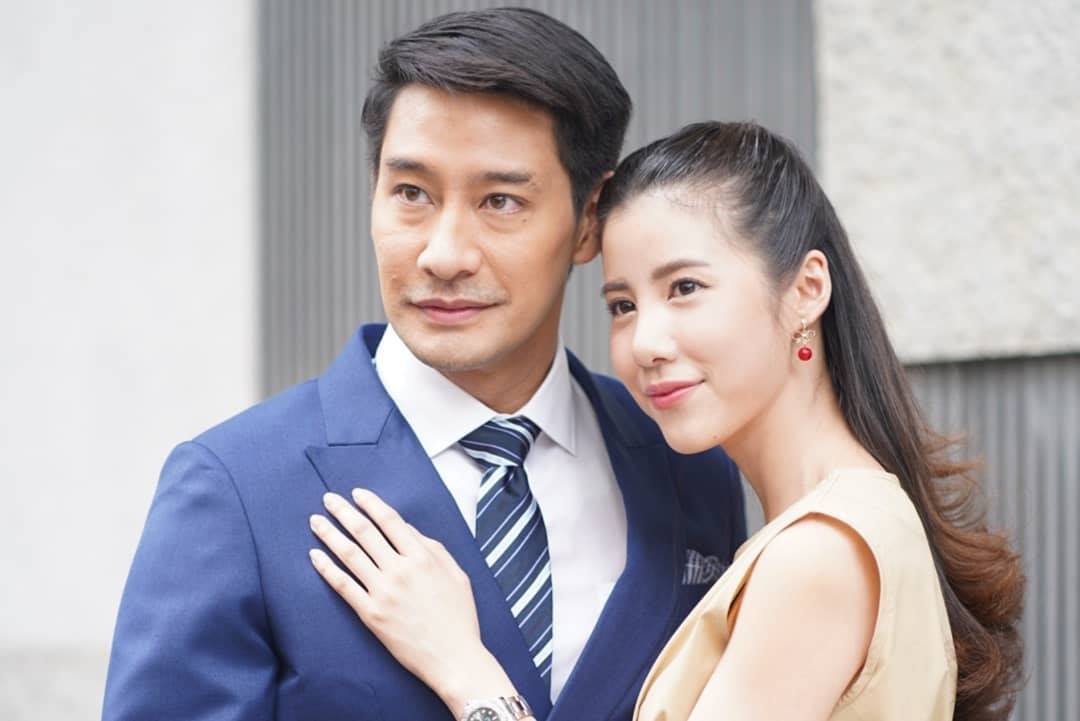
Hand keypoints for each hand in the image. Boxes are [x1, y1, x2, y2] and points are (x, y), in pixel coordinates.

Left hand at [309, 489, 518, 715]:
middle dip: (344, 512)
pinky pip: (343, 586)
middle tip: (328, 499)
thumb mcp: (456, 574)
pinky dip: (327, 569)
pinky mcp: (370, 614)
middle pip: (365, 533)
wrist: (453, 657)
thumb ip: (433, 548)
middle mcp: (400, 570)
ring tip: (316, 521)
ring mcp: (383, 592)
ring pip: (350, 555)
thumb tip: (408, 530)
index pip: (391, 521)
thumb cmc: (459, 617)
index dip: (371, 504)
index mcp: (422, 558)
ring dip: (330, 534)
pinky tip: (315, 556)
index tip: (357, 493)